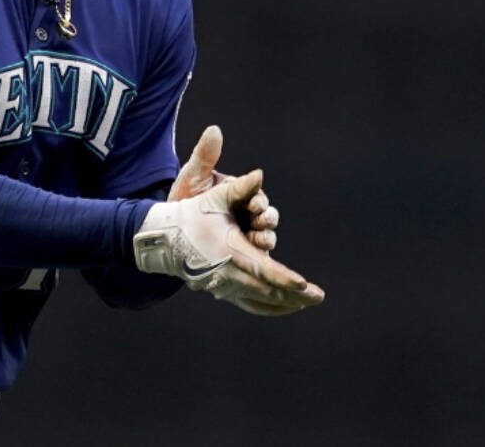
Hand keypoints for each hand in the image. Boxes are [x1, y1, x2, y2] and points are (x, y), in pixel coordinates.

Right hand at [134, 171, 323, 314]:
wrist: (166, 238)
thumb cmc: (193, 214)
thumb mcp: (215, 197)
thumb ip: (240, 186)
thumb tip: (259, 174)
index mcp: (231, 252)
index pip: (264, 270)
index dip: (285, 279)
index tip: (304, 285)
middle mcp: (229, 274)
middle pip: (267, 291)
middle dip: (295, 296)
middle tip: (318, 297)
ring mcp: (224, 286)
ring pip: (260, 302)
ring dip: (285, 305)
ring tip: (306, 304)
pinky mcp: (222, 291)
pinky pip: (250, 305)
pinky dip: (269, 309)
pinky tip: (284, 308)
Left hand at [169, 126, 279, 250]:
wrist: (168, 228)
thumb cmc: (182, 197)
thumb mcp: (192, 175)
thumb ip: (205, 155)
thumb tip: (214, 129)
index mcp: (238, 194)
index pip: (256, 195)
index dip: (258, 199)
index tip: (255, 203)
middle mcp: (244, 213)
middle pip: (265, 216)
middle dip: (267, 219)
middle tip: (262, 222)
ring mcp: (242, 233)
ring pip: (264, 236)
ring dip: (266, 238)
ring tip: (261, 241)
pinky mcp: (239, 251)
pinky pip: (254, 255)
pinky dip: (258, 256)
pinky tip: (256, 258)